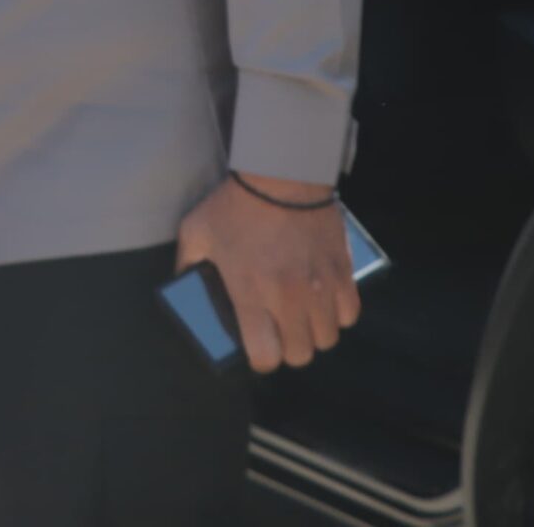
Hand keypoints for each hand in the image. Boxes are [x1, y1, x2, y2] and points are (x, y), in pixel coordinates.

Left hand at [173, 173, 359, 372]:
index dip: (261, 360)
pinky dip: (338, 313)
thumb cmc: (235, 204)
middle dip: (288, 349)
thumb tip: (184, 285)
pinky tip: (324, 301)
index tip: (258, 349)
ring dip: (313, 333)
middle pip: (300, 354)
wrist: (281, 173)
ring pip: (327, 338)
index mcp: (251, 294)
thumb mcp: (196, 232)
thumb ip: (187, 264)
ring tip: (301, 317)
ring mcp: (319, 286)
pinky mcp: (342, 271)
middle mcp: (289, 298)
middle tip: (279, 331)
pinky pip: (349, 313)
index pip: (265, 357)